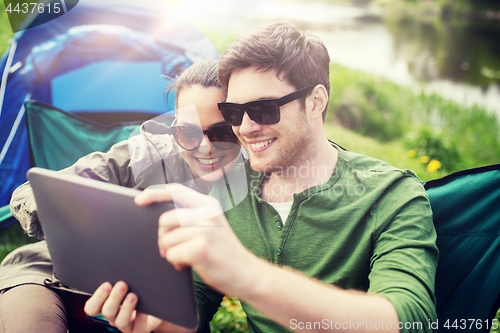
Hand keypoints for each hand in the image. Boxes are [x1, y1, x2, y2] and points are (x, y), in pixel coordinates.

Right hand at [84, 281, 161, 332]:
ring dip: (126, 307)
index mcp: (106, 305)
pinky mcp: (139, 330)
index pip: (92, 307)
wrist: (158, 305)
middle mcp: (114, 316)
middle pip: (106, 312)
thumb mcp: (130, 281)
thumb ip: (123, 274)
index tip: (107, 284)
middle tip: (122, 284)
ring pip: (120, 321)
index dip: (97, 297)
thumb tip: (120, 255)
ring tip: (134, 295)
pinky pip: (138, 327)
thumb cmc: (140, 289)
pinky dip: (142, 317)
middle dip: (114, 297)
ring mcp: (126, 325)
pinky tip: (146, 309)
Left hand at [135, 185, 259, 296]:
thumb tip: (161, 218)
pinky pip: (172, 254)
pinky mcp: (201, 248)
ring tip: (184, 258)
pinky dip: (175, 263)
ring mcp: (206, 230)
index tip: (138, 199)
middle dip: (162, 237)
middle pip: (165, 219)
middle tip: (172, 248)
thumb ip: (192, 216)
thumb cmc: (224, 252)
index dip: (154, 193)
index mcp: (209, 204)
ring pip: (166, 239)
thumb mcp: (213, 224)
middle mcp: (207, 213)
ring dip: (169, 252)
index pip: (176, 190)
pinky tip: (186, 265)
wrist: (246, 273)